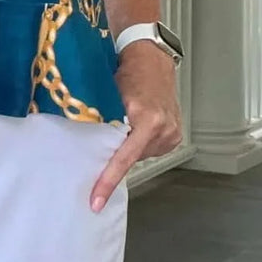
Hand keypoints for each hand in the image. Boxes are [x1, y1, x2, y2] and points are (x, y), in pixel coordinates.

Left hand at [90, 42, 182, 211]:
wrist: (152, 61)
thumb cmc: (129, 74)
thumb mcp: (110, 98)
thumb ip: (105, 124)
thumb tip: (86, 148)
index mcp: (147, 119)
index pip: (124, 159)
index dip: (107, 181)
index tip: (95, 199)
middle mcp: (164, 129)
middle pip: (131, 159)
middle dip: (115, 157)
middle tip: (100, 148)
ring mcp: (173, 133)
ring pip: (141, 156)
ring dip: (129, 149)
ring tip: (125, 126)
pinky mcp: (176, 135)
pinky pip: (151, 149)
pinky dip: (140, 145)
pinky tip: (136, 131)